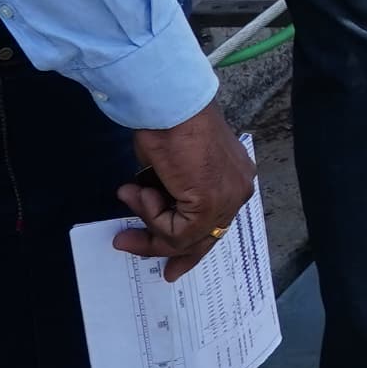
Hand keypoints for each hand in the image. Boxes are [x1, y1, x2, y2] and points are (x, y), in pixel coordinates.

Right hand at [116, 101, 251, 281]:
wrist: (167, 105)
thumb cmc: (166, 124)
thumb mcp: (170, 166)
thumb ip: (170, 191)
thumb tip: (153, 205)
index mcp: (234, 177)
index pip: (214, 222)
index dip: (190, 245)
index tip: (170, 262)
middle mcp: (238, 190)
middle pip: (204, 237)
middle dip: (169, 251)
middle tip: (140, 254)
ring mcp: (227, 198)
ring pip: (185, 237)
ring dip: (148, 221)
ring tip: (128, 194)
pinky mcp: (209, 204)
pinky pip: (174, 230)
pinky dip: (150, 215)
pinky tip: (140, 190)